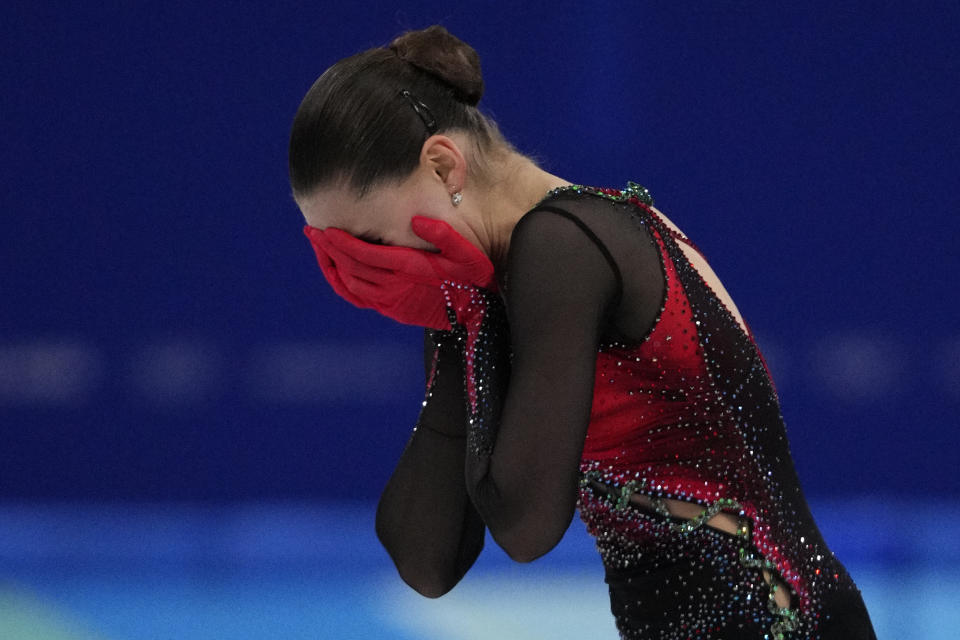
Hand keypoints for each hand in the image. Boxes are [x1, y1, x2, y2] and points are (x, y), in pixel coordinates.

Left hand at [302, 216, 495, 329]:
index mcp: (410, 268)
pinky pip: (357, 298)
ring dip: (330, 264)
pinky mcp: (391, 310)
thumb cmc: (473, 277)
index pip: (366, 254)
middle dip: (328, 248)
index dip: (343, 242)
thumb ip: (444, 233)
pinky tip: (334, 270)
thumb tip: (415, 219)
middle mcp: (395, 286)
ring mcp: (391, 301)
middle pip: (351, 267)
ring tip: (318, 246)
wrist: (476, 313)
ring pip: (349, 283)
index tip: (326, 228)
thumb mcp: (467, 252)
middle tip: (311, 231)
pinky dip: (340, 284)